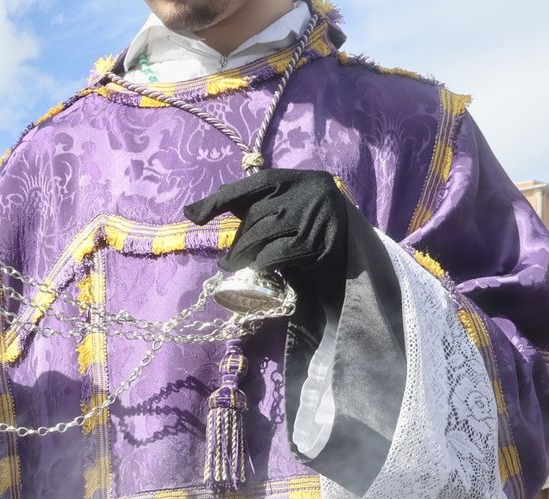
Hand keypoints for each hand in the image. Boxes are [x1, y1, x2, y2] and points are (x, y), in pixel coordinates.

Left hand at [184, 168, 353, 305]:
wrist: (354, 260)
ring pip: (261, 235)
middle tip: (228, 260)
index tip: (194, 215)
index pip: (255, 183)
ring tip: (232, 267)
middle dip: (238, 239)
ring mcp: (315, 217)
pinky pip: (275, 254)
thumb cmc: (313, 232)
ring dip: (242, 255)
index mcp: (301, 178)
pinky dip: (260, 264)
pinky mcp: (316, 244)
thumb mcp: (289, 209)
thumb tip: (209, 203)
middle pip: (256, 214)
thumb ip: (258, 203)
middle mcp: (310, 192)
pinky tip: (256, 270)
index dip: (222, 198)